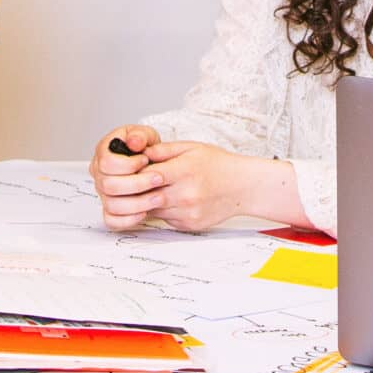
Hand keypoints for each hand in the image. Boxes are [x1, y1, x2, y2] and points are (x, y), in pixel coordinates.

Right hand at [91, 124, 162, 228]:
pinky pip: (112, 220)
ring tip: (157, 196)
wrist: (148, 163)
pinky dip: (129, 219)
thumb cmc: (143, 148)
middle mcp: (99, 174)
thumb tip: (134, 142)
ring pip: (112, 204)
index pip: (107, 163)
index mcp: (103, 153)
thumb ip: (139, 136)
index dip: (128, 164)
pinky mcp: (110, 209)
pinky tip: (144, 212)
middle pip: (108, 185)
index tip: (145, 160)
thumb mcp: (144, 135)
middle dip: (138, 184)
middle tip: (158, 179)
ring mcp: (103, 193)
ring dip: (138, 202)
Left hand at [100, 138, 259, 232]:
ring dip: (148, 202)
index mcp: (184, 171)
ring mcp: (187, 212)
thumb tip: (138, 151)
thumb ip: (163, 150)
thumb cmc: (219, 165)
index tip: (130, 171)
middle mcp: (185, 194)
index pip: (147, 176)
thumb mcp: (191, 148)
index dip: (135, 173)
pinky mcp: (189, 225)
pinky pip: (165, 220)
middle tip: (131, 184)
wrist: (243, 186)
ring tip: (154, 189)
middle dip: (137, 190)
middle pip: (146, 196)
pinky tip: (171, 200)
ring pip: (153, 210)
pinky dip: (162, 211)